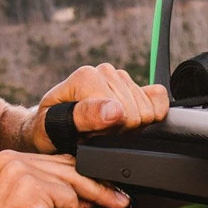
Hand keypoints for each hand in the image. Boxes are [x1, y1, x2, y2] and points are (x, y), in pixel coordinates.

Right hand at [0, 150, 128, 207]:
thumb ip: (57, 198)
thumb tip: (89, 197)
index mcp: (8, 161)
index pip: (58, 162)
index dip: (83, 179)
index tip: (102, 193)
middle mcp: (12, 161)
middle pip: (70, 167)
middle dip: (97, 188)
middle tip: (116, 202)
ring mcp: (21, 172)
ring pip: (73, 183)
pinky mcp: (32, 189)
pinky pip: (69, 201)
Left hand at [32, 63, 168, 152]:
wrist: (50, 126)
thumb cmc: (50, 129)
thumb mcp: (55, 127)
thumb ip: (84, 117)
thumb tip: (115, 110)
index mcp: (86, 76)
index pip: (123, 112)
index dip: (109, 132)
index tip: (89, 135)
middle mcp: (105, 72)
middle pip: (137, 113)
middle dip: (119, 130)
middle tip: (96, 134)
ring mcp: (120, 77)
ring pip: (147, 110)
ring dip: (129, 126)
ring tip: (105, 128)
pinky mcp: (135, 85)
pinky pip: (158, 97)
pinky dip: (153, 112)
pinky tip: (127, 120)